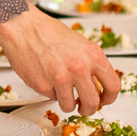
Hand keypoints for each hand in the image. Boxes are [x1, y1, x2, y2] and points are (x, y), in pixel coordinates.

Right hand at [0, 7, 120, 113]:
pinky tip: (45, 77)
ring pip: (70, 106)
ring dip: (67, 103)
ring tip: (61, 93)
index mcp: (93, 55)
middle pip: (92, 102)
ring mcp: (61, 78)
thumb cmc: (48, 31)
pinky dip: (50, 91)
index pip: (113, 86)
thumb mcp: (79, 44)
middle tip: (84, 108)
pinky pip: (51, 97)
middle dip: (88, 109)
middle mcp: (79, 68)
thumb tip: (97, 84)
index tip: (104, 101)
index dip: (110, 98)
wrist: (23, 27)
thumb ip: (90, 64)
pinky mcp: (43, 86)